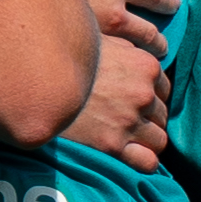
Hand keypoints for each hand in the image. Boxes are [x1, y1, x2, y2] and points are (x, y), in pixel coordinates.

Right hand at [70, 0, 171, 167]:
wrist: (37, 81)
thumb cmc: (65, 57)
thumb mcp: (100, 39)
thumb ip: (125, 47)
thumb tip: (134, 51)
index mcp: (145, 66)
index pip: (163, 88)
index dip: (150, 94)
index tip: (134, 99)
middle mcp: (143, 95)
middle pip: (162, 114)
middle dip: (148, 118)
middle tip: (127, 120)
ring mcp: (129, 121)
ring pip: (159, 140)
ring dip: (147, 140)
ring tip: (129, 140)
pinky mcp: (113, 145)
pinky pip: (148, 162)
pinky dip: (145, 162)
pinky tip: (133, 158)